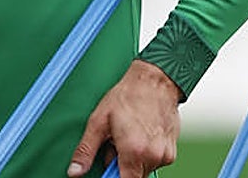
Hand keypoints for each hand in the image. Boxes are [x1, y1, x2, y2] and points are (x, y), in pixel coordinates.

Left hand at [67, 60, 180, 177]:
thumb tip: (75, 171)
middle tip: (115, 142)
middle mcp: (153, 156)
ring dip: (134, 159)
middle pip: (134, 176)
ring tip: (129, 135)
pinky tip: (141, 134)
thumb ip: (86, 150)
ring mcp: (165, 154)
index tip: (108, 166)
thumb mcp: (99, 121)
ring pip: (144, 169)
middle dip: (121, 165)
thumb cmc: (127, 96)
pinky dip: (146, 153)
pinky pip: (155, 161)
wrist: (155, 80)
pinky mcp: (172, 151)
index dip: (113, 177)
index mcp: (134, 151)